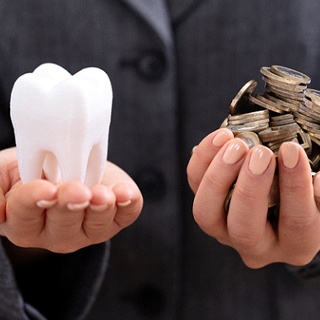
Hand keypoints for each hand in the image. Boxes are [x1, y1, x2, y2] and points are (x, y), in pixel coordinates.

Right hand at [0, 147, 142, 252]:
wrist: (67, 164)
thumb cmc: (33, 169)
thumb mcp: (5, 172)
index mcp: (25, 221)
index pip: (25, 215)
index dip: (35, 201)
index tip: (46, 188)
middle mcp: (56, 232)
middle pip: (64, 224)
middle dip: (71, 206)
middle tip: (78, 190)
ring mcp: (88, 229)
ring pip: (96, 225)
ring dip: (101, 209)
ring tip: (103, 194)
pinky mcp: (113, 219)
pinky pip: (125, 216)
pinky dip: (128, 205)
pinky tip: (126, 194)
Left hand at [187, 128, 319, 267]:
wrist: (277, 193)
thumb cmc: (304, 193)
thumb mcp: (318, 194)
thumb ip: (317, 190)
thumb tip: (311, 174)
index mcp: (294, 243)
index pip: (296, 224)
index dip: (294, 187)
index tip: (291, 150)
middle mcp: (255, 245)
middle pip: (244, 229)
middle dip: (250, 188)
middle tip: (260, 153)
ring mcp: (223, 228)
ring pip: (206, 213)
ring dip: (219, 176)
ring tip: (236, 145)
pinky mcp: (206, 204)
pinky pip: (195, 184)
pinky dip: (203, 159)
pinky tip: (222, 138)